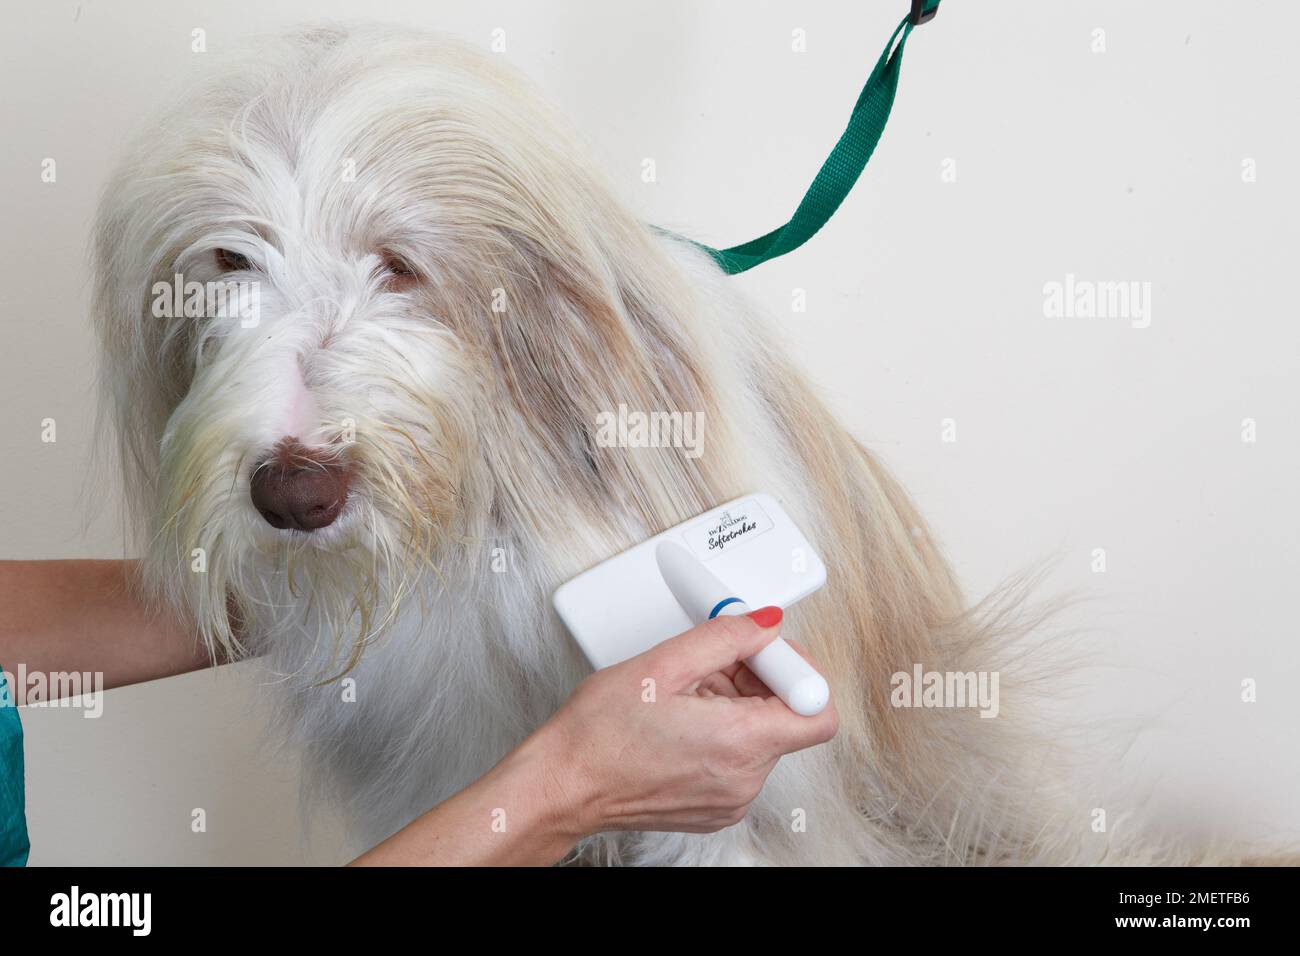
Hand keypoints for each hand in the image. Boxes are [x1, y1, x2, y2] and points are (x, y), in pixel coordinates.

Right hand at [533, 608, 837, 836]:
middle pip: (789, 718)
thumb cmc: (597, 734)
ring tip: (688, 692)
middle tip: (714, 662)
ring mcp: (732, 799)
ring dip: (738, 705)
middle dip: (759, 680)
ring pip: (764, 737)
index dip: (797, 670)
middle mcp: (744, 779)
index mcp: (738, 742)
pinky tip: (685, 718)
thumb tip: (766, 623)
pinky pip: (742, 760)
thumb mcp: (661, 664)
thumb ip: (726, 637)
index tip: (764, 652)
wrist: (563, 785)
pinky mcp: (717, 808)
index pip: (818, 709)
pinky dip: (725, 732)